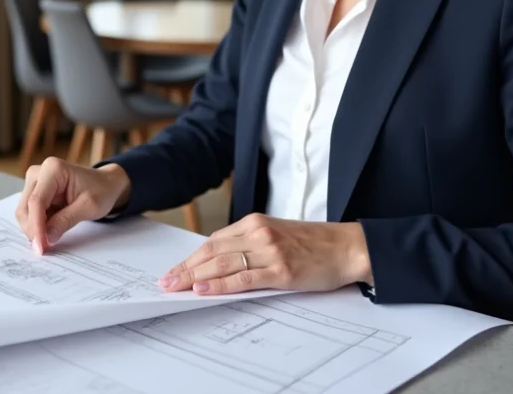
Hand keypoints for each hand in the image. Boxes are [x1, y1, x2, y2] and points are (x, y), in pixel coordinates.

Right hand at [14, 158, 130, 253]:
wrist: (105, 184)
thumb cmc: (100, 190)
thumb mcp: (88, 207)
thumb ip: (65, 221)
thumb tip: (46, 238)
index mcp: (53, 169)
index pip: (36, 201)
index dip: (36, 226)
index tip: (40, 247)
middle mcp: (39, 172)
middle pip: (25, 207)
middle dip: (33, 229)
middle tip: (44, 248)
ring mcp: (35, 182)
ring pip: (25, 212)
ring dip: (35, 228)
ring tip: (50, 239)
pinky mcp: (35, 192)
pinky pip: (30, 214)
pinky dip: (38, 225)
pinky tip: (50, 231)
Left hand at [158, 213, 371, 295]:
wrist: (347, 247)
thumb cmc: (314, 244)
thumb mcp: (277, 235)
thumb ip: (250, 244)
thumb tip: (220, 263)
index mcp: (255, 223)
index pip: (213, 241)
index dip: (190, 257)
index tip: (174, 270)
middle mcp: (258, 233)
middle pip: (212, 252)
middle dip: (185, 268)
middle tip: (165, 281)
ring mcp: (269, 251)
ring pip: (222, 264)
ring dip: (194, 276)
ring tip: (176, 287)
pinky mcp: (281, 269)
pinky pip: (243, 278)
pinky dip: (220, 285)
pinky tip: (204, 290)